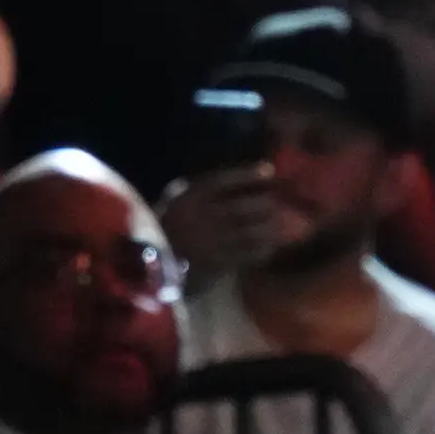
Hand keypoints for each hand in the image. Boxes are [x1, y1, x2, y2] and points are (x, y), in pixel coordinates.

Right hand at [157, 163, 283, 280]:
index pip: (224, 181)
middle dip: (265, 204)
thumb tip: (238, 180)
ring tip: (280, 225)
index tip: (269, 171)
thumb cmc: (168, 223)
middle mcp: (202, 217)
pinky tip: (270, 247)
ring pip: (248, 233)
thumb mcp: (176, 197)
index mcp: (190, 198)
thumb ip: (200, 188)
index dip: (248, 174)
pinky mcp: (217, 262)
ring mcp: (211, 241)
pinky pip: (246, 255)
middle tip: (278, 203)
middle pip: (242, 207)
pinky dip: (261, 250)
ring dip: (269, 228)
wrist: (154, 260)